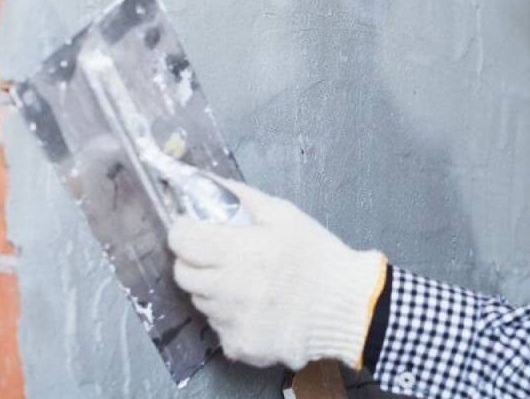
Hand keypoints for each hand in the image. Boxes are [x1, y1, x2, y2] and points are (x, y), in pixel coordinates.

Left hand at [167, 180, 386, 369]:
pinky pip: (219, 327)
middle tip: (218, 255)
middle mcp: (230, 290)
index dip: (183, 231)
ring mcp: (232, 322)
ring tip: (245, 282)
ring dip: (213, 289)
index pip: (181, 241)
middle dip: (194, 260)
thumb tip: (204, 181)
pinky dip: (230, 316)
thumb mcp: (285, 215)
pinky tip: (257, 308)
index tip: (195, 228)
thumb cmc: (317, 255)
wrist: (348, 307)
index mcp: (240, 251)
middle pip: (182, 274)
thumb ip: (242, 197)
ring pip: (200, 301)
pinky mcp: (239, 347)